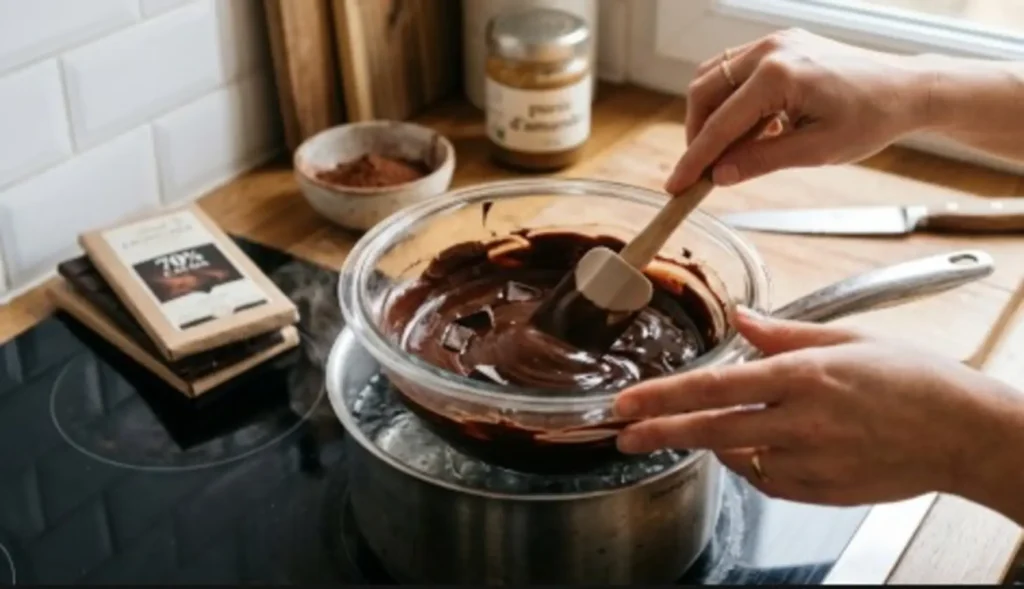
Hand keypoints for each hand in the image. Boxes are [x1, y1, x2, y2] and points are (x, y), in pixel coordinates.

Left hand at [612, 308, 1021, 506]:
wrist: (963, 433)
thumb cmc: (914, 380)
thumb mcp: (847, 340)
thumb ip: (782, 333)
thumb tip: (740, 319)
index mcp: (803, 376)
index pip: (714, 386)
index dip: (663, 395)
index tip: (629, 402)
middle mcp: (801, 421)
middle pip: (711, 429)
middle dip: (660, 432)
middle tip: (624, 435)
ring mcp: (811, 462)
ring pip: (736, 457)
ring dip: (708, 443)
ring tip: (691, 430)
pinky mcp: (822, 492)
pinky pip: (768, 481)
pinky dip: (750, 464)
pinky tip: (749, 449)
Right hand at [666, 28, 935, 192]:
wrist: (906, 89)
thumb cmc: (871, 118)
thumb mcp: (816, 151)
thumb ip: (762, 161)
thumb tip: (720, 175)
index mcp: (779, 75)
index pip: (720, 124)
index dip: (694, 160)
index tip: (676, 186)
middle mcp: (770, 49)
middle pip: (704, 92)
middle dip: (697, 134)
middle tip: (702, 170)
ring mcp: (774, 41)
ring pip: (714, 78)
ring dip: (710, 115)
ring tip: (727, 150)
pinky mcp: (779, 44)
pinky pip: (734, 70)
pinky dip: (729, 100)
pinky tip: (748, 127)